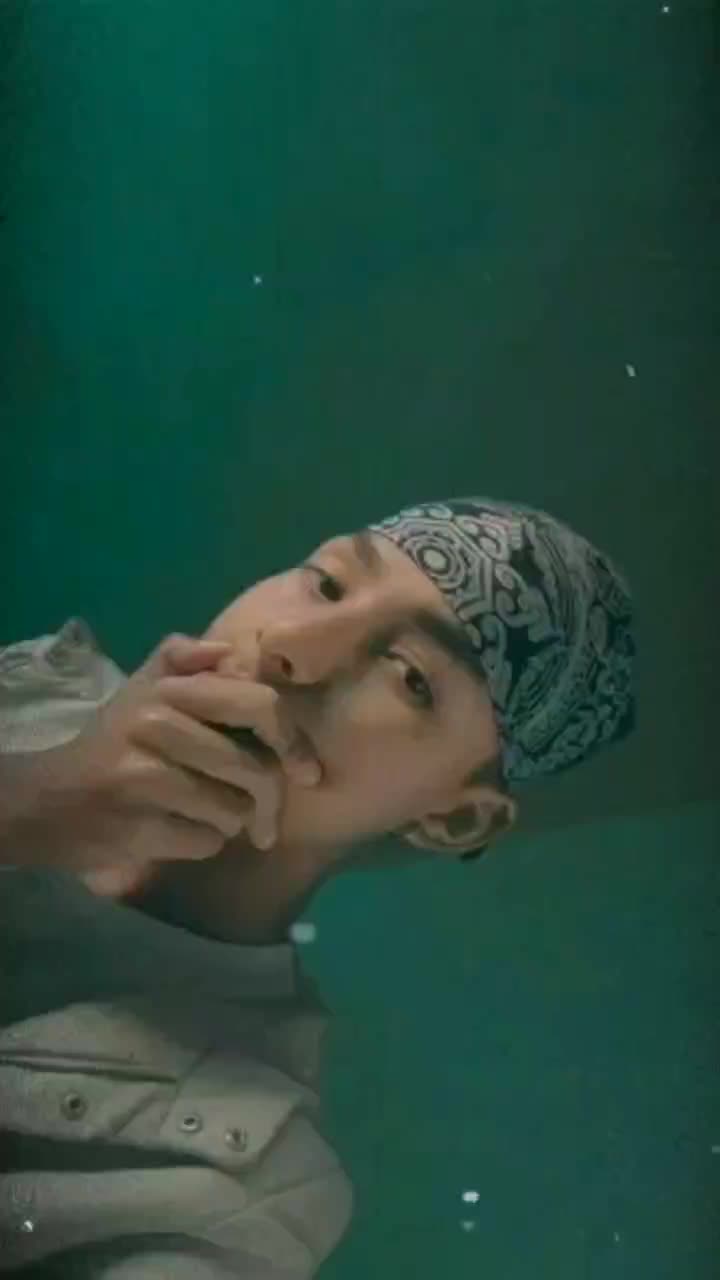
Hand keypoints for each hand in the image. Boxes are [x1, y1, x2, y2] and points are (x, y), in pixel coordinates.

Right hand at [10, 633, 321, 896]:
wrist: (48, 802)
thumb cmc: (113, 744)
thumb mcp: (142, 689)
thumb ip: (183, 659)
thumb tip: (229, 651)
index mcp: (171, 689)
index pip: (261, 707)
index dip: (293, 743)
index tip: (307, 772)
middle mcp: (159, 723)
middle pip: (255, 769)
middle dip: (269, 800)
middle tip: (266, 820)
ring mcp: (148, 776)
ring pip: (235, 810)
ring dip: (230, 822)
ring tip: (204, 815)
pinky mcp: (140, 825)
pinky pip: (207, 841)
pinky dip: (202, 843)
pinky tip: (177, 831)